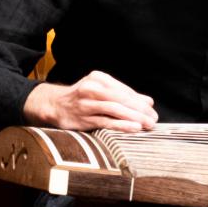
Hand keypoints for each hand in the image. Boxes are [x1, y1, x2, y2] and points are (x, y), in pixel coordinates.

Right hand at [25, 70, 157, 131]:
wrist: (53, 105)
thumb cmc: (82, 98)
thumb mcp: (100, 90)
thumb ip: (123, 95)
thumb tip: (148, 102)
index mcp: (98, 78)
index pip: (123, 89)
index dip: (139, 100)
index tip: (151, 109)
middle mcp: (91, 88)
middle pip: (121, 98)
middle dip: (140, 109)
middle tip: (154, 119)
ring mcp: (86, 103)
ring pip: (115, 109)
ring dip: (134, 117)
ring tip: (148, 124)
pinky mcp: (82, 118)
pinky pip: (106, 122)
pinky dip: (121, 125)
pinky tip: (134, 128)